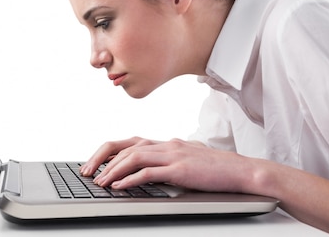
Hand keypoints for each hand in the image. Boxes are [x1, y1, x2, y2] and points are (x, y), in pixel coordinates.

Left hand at [81, 136, 250, 192]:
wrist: (240, 170)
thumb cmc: (216, 168)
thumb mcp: (188, 159)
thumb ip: (169, 161)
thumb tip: (150, 170)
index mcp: (166, 143)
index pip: (130, 142)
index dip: (109, 152)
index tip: (95, 164)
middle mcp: (166, 145)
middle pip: (125, 145)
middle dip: (102, 158)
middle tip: (87, 172)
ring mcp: (172, 155)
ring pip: (133, 157)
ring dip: (112, 170)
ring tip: (99, 182)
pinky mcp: (179, 169)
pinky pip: (148, 173)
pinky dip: (130, 179)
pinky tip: (119, 187)